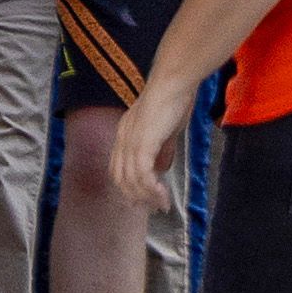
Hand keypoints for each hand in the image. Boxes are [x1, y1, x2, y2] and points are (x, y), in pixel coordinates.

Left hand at [95, 97, 177, 212]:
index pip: (118, 168)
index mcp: (124, 134)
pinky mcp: (141, 144)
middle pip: (120, 178)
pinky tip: (162, 195)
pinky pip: (141, 175)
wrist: (173, 83)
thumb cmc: (173, 101)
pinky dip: (150, 189)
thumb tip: (162, 168)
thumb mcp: (165, 130)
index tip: (145, 200)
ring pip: (130, 180)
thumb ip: (161, 149)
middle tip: (154, 209)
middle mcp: (121, 139)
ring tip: (162, 205)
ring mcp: (129, 142)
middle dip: (136, 197)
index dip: (129, 186)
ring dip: (146, 196)